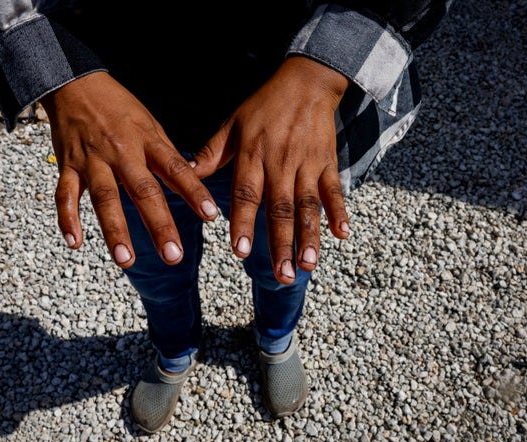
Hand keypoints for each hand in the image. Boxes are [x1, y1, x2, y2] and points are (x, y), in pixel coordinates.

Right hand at [41, 72, 218, 266]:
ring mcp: (93, 159)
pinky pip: (65, 194)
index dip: (194, 192)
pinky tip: (75, 243)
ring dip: (115, 230)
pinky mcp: (67, 165)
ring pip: (104, 198)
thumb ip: (167, 155)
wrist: (74, 83)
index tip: (211, 215)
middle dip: (159, 225)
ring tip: (126, 260)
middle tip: (173, 255)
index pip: (176, 169)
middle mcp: (122, 151)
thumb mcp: (150, 124)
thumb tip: (193, 183)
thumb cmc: (119, 108)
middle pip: (143, 191)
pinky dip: (67, 218)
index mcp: (148, 140)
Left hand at [192, 56, 350, 283]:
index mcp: (254, 155)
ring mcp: (307, 164)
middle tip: (281, 276)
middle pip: (281, 209)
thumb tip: (184, 174)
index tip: (241, 251)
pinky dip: (339, 212)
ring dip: (309, 237)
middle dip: (281, 244)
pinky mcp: (327, 163)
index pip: (247, 194)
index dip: (243, 222)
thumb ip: (211, 153)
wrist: (306, 81)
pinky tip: (342, 235)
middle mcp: (281, 163)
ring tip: (307, 266)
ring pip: (308, 206)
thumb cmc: (263, 105)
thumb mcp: (231, 124)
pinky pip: (334, 190)